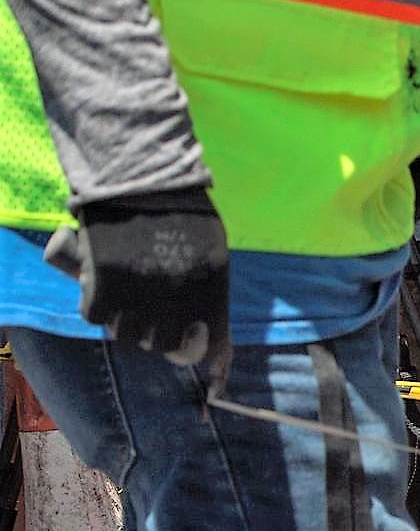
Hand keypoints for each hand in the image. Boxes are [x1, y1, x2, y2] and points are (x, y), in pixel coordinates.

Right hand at [54, 188, 228, 371]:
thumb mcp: (212, 248)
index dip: (206, 353)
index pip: (212, 345)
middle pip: (162, 344)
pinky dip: (95, 309)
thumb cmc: (180, 207)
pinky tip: (98, 298)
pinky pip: (95, 315)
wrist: (141, 177)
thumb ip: (210, 284)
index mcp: (209, 292)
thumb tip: (205, 320)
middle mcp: (177, 303)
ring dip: (124, 325)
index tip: (201, 352)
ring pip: (126, 335)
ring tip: (123, 306)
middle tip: (149, 320)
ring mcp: (139, 298)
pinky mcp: (104, 286)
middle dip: (156, 336)